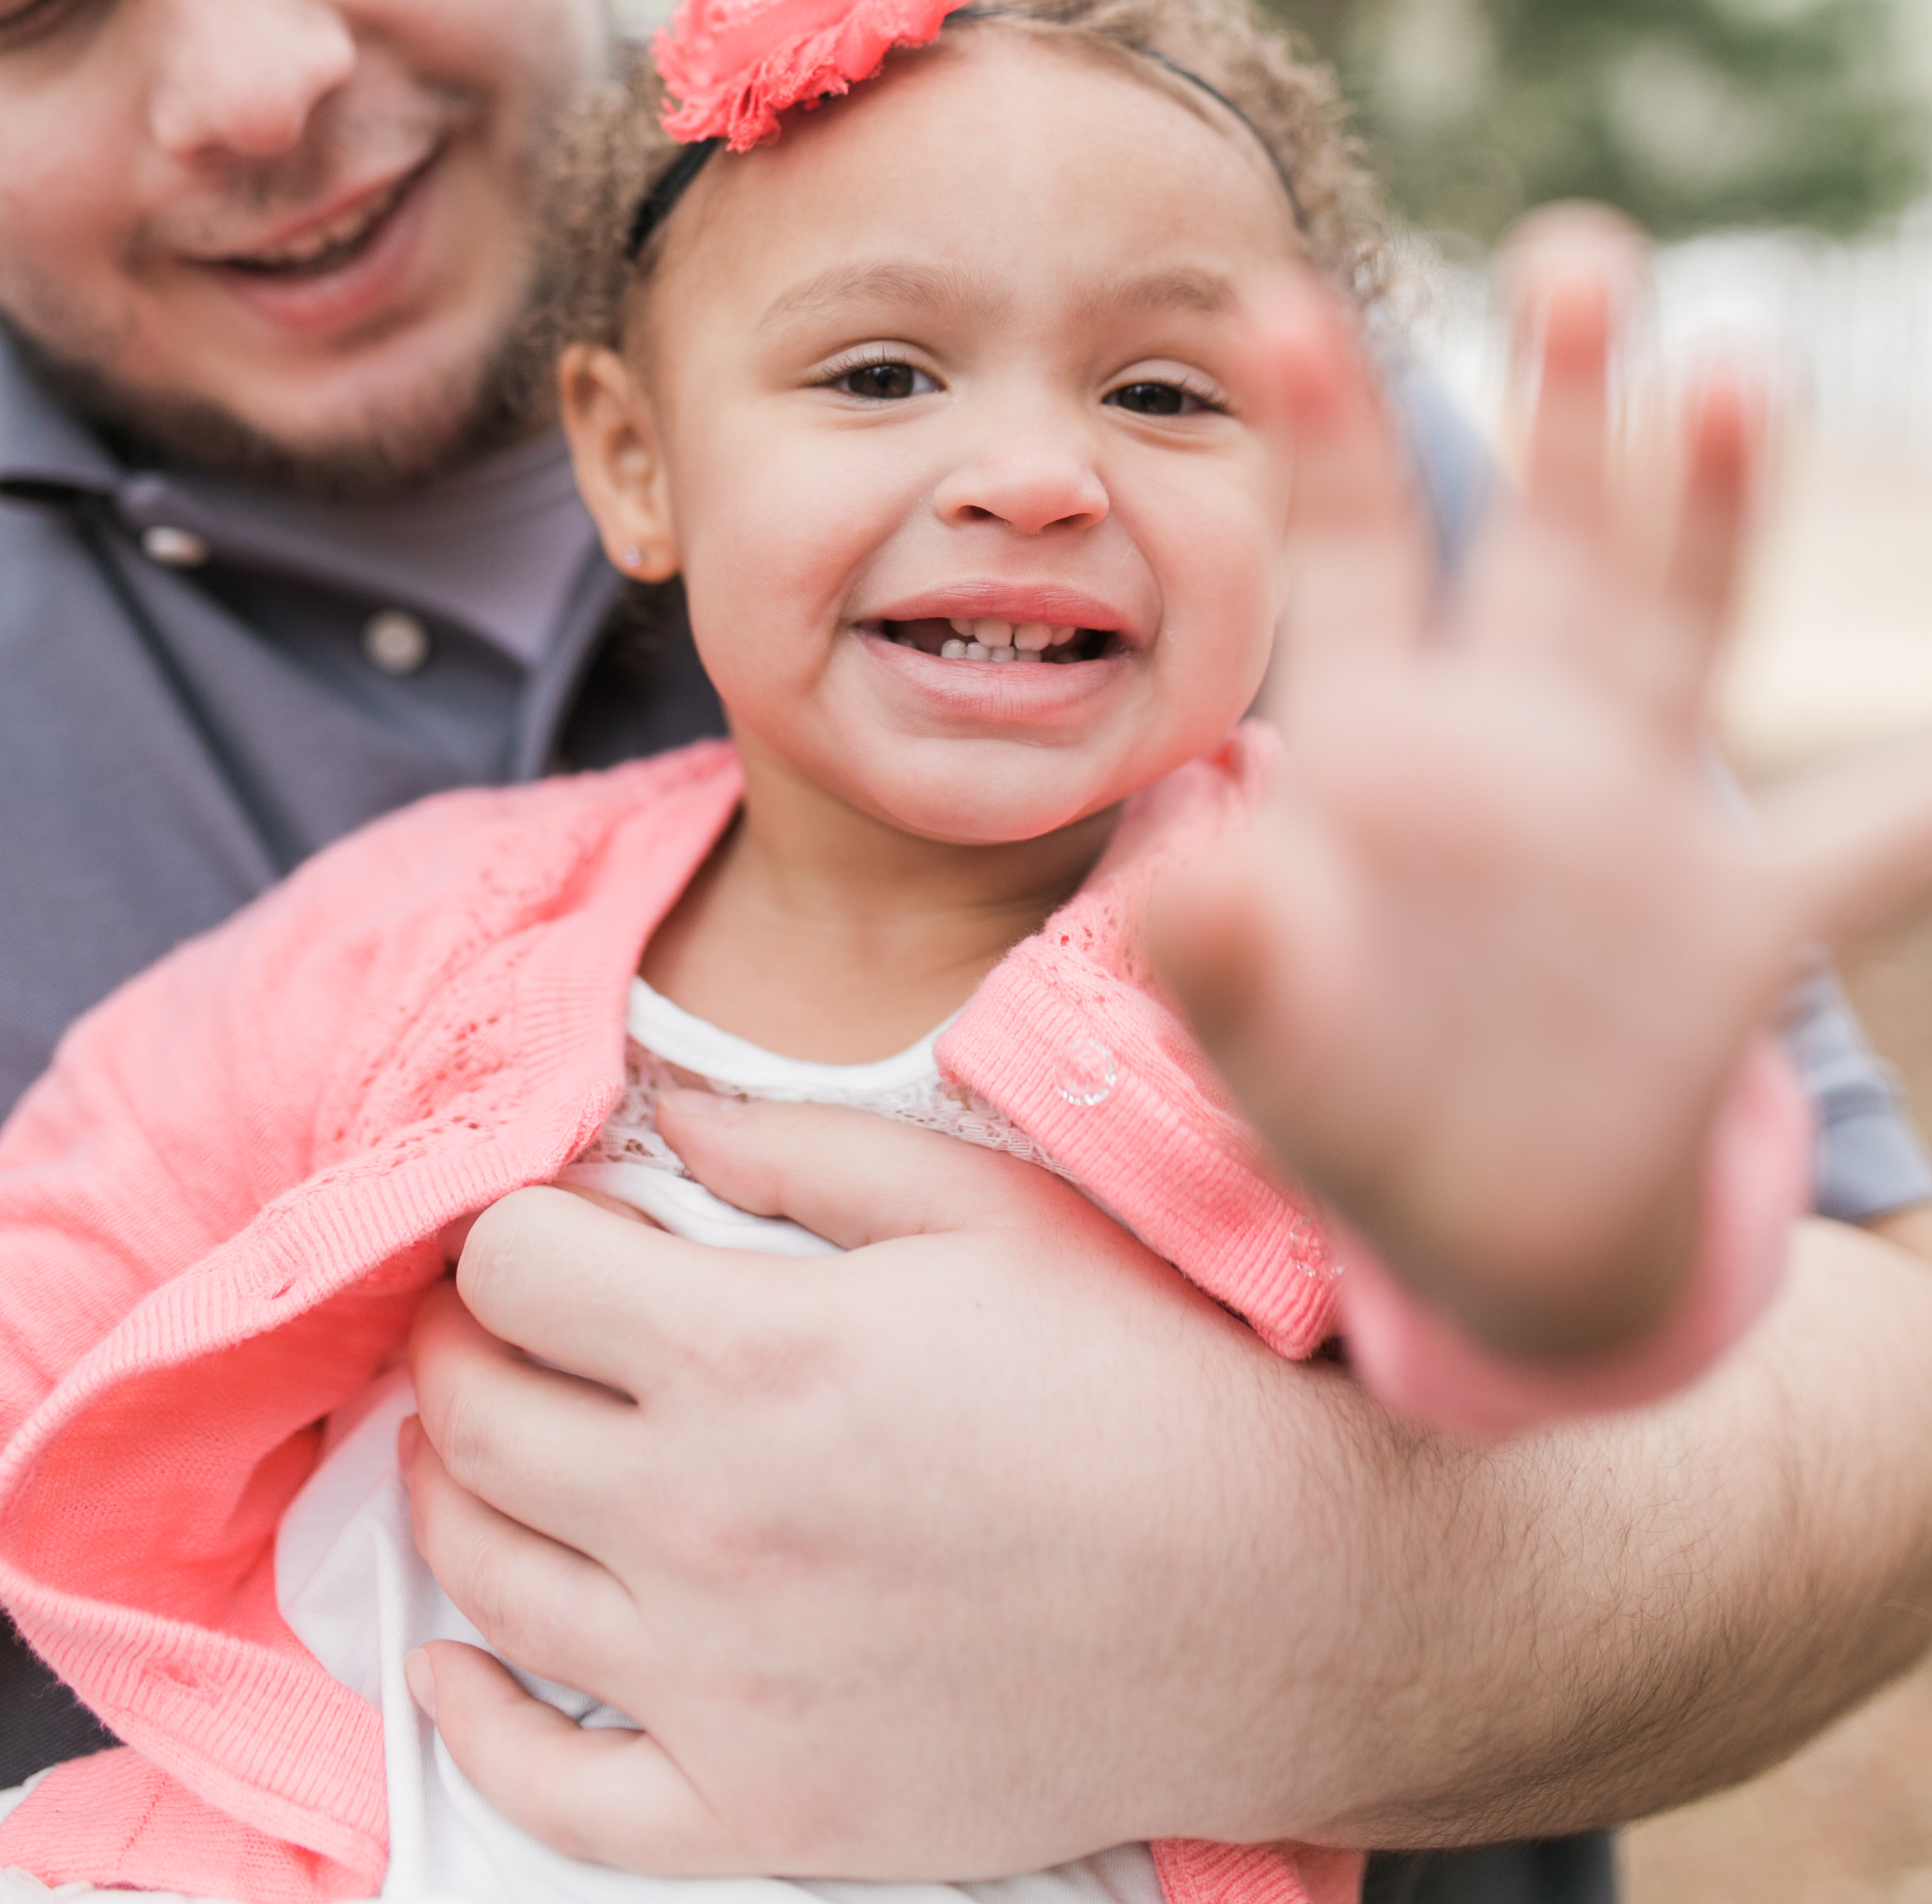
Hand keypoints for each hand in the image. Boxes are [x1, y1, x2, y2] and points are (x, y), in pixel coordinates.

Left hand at [404, 1142, 1931, 1864]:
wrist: (1293, 1600)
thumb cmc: (1150, 1378)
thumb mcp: (986, 1206)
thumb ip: (801, 1146)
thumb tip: (662, 1099)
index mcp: (750, 1355)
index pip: (514, 1270)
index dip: (512, 1228)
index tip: (555, 1226)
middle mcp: (701, 1521)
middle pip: (477, 1420)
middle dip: (463, 1347)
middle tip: (509, 1321)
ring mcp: (721, 1684)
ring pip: (484, 1578)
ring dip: (453, 1493)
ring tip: (492, 1444)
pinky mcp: (763, 1807)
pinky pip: (550, 1790)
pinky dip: (473, 1720)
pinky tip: (456, 1663)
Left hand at [1151, 212, 1931, 1361]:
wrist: (1477, 1222)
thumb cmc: (1340, 1088)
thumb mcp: (1258, 1028)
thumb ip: (1220, 957)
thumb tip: (1180, 888)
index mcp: (1382, 741)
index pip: (1360, 558)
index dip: (1327, 439)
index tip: (1277, 300)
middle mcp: (1522, 738)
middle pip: (1550, 539)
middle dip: (1563, 404)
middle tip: (1571, 249)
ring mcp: (1638, 818)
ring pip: (1686, 627)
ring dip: (1713, 503)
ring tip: (1729, 365)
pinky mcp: (1732, 929)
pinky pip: (1858, 849)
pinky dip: (1920, 800)